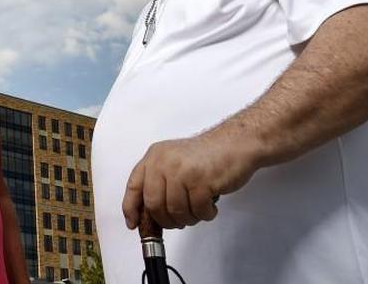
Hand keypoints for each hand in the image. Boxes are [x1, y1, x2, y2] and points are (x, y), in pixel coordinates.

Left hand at [121, 131, 256, 229]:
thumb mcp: (174, 160)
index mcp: (154, 156)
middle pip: (154, 205)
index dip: (131, 208)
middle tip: (178, 221)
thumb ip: (159, 180)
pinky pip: (197, 211)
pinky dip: (205, 215)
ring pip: (175, 211)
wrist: (236, 143)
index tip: (134, 224)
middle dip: (166, 220)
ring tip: (198, 210)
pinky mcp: (201, 181)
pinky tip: (210, 207)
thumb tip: (148, 212)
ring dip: (188, 219)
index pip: (134, 186)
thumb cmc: (207, 155)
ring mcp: (182, 171)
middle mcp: (164, 162)